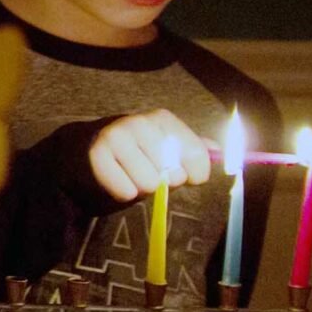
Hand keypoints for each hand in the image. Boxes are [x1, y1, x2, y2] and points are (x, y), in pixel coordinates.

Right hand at [89, 109, 213, 201]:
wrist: (90, 146)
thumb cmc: (138, 150)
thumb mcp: (167, 144)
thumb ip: (195, 148)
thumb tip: (220, 152)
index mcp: (162, 119)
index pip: (197, 155)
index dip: (196, 174)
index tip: (188, 176)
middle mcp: (140, 123)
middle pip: (173, 174)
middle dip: (165, 181)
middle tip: (150, 172)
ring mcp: (116, 137)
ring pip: (150, 184)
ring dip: (143, 188)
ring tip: (132, 174)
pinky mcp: (97, 155)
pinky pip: (126, 191)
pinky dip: (124, 192)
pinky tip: (118, 179)